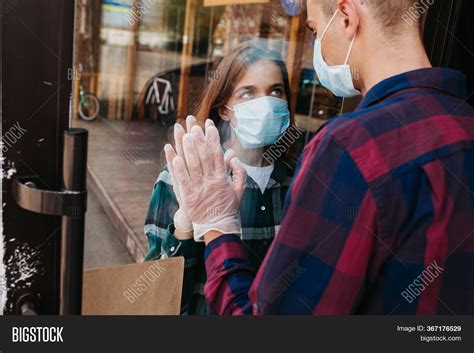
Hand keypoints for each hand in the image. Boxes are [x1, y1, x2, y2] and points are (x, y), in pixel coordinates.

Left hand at [169, 119, 246, 241]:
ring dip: (188, 148)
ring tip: (183, 134)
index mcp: (222, 177)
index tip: (209, 124)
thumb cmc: (229, 208)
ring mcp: (199, 188)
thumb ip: (239, 173)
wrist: (218, 227)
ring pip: (192, 165)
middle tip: (193, 123)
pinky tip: (174, 156)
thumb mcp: (239, 190)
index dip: (212, 137)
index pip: (217, 153)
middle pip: (203, 155)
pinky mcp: (189, 197)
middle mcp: (210, 181)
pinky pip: (183, 180)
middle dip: (198, 138)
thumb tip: (233, 157)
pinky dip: (178, 168)